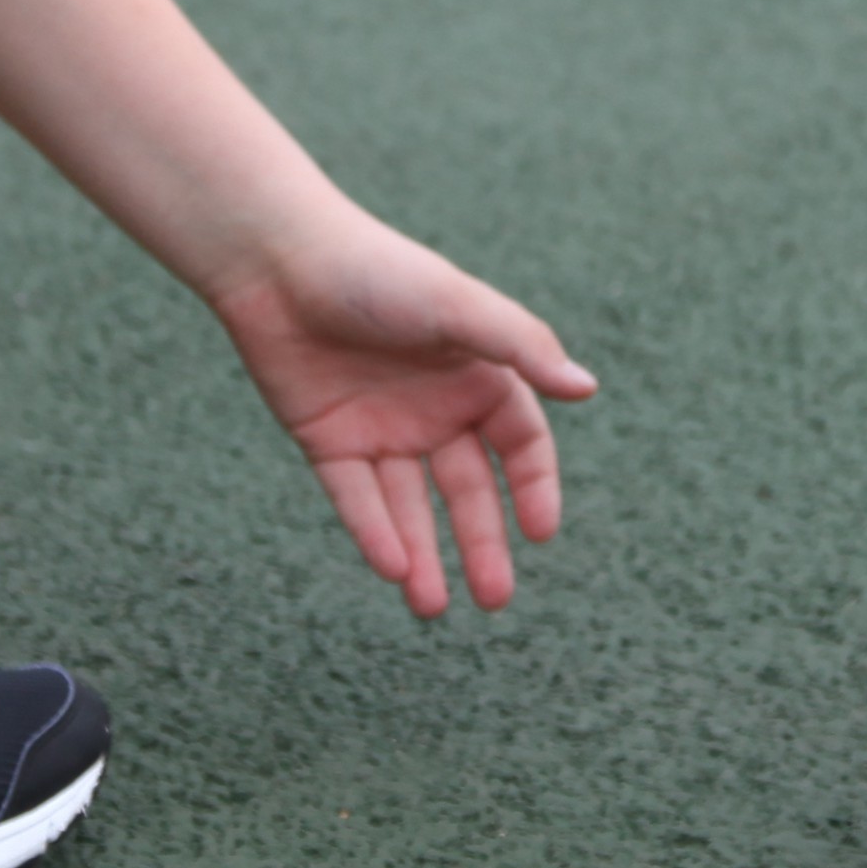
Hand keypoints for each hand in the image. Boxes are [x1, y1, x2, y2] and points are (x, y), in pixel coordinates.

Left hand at [210, 207, 596, 616]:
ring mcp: (381, 428)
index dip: (535, 489)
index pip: (520, 446)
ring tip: (434, 607)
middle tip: (494, 600)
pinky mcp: (328, 441)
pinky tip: (392, 569)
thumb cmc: (378, 272)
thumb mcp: (458, 306)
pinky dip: (375, 533)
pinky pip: (357, 498)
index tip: (542, 534)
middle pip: (468, 491)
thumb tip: (587, 390)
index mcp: (476, 375)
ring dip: (424, 556)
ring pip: (410, 507)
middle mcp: (433, 408)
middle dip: (482, 545)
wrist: (278, 260)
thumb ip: (522, 348)